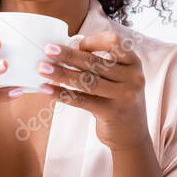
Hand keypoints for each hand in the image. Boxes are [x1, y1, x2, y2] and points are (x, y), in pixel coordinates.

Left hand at [35, 30, 149, 150]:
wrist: (132, 135)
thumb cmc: (119, 101)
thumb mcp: (120, 79)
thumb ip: (101, 65)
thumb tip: (67, 50)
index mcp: (134, 63)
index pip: (113, 42)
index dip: (92, 41)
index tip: (76, 44)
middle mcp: (132, 77)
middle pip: (94, 61)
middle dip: (68, 55)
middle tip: (48, 50)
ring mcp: (123, 95)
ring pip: (86, 80)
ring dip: (61, 73)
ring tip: (42, 69)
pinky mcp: (111, 112)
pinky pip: (81, 100)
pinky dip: (61, 94)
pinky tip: (47, 89)